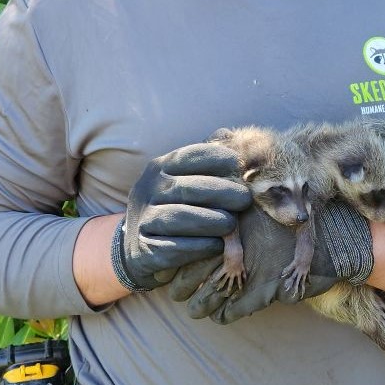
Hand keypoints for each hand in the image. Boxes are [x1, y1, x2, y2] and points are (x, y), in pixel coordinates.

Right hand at [111, 144, 251, 292]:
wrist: (139, 251)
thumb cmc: (173, 208)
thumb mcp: (181, 180)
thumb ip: (204, 161)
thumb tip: (227, 134)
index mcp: (159, 168)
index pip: (187, 156)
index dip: (216, 158)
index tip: (239, 166)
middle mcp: (147, 190)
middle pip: (187, 188)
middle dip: (222, 192)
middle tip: (245, 200)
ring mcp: (143, 220)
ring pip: (181, 217)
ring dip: (212, 221)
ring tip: (232, 224)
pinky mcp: (145, 250)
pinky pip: (176, 247)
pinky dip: (200, 246)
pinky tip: (216, 245)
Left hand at [166, 199, 372, 322]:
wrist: (337, 236)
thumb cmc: (300, 213)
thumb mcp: (270, 194)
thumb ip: (242, 194)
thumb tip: (213, 175)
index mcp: (232, 219)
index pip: (191, 240)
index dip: (176, 256)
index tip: (168, 265)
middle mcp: (236, 243)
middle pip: (192, 269)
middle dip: (179, 285)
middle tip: (172, 292)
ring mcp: (250, 268)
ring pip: (209, 294)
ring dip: (198, 305)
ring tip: (192, 308)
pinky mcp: (265, 290)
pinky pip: (234, 309)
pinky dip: (225, 315)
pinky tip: (221, 316)